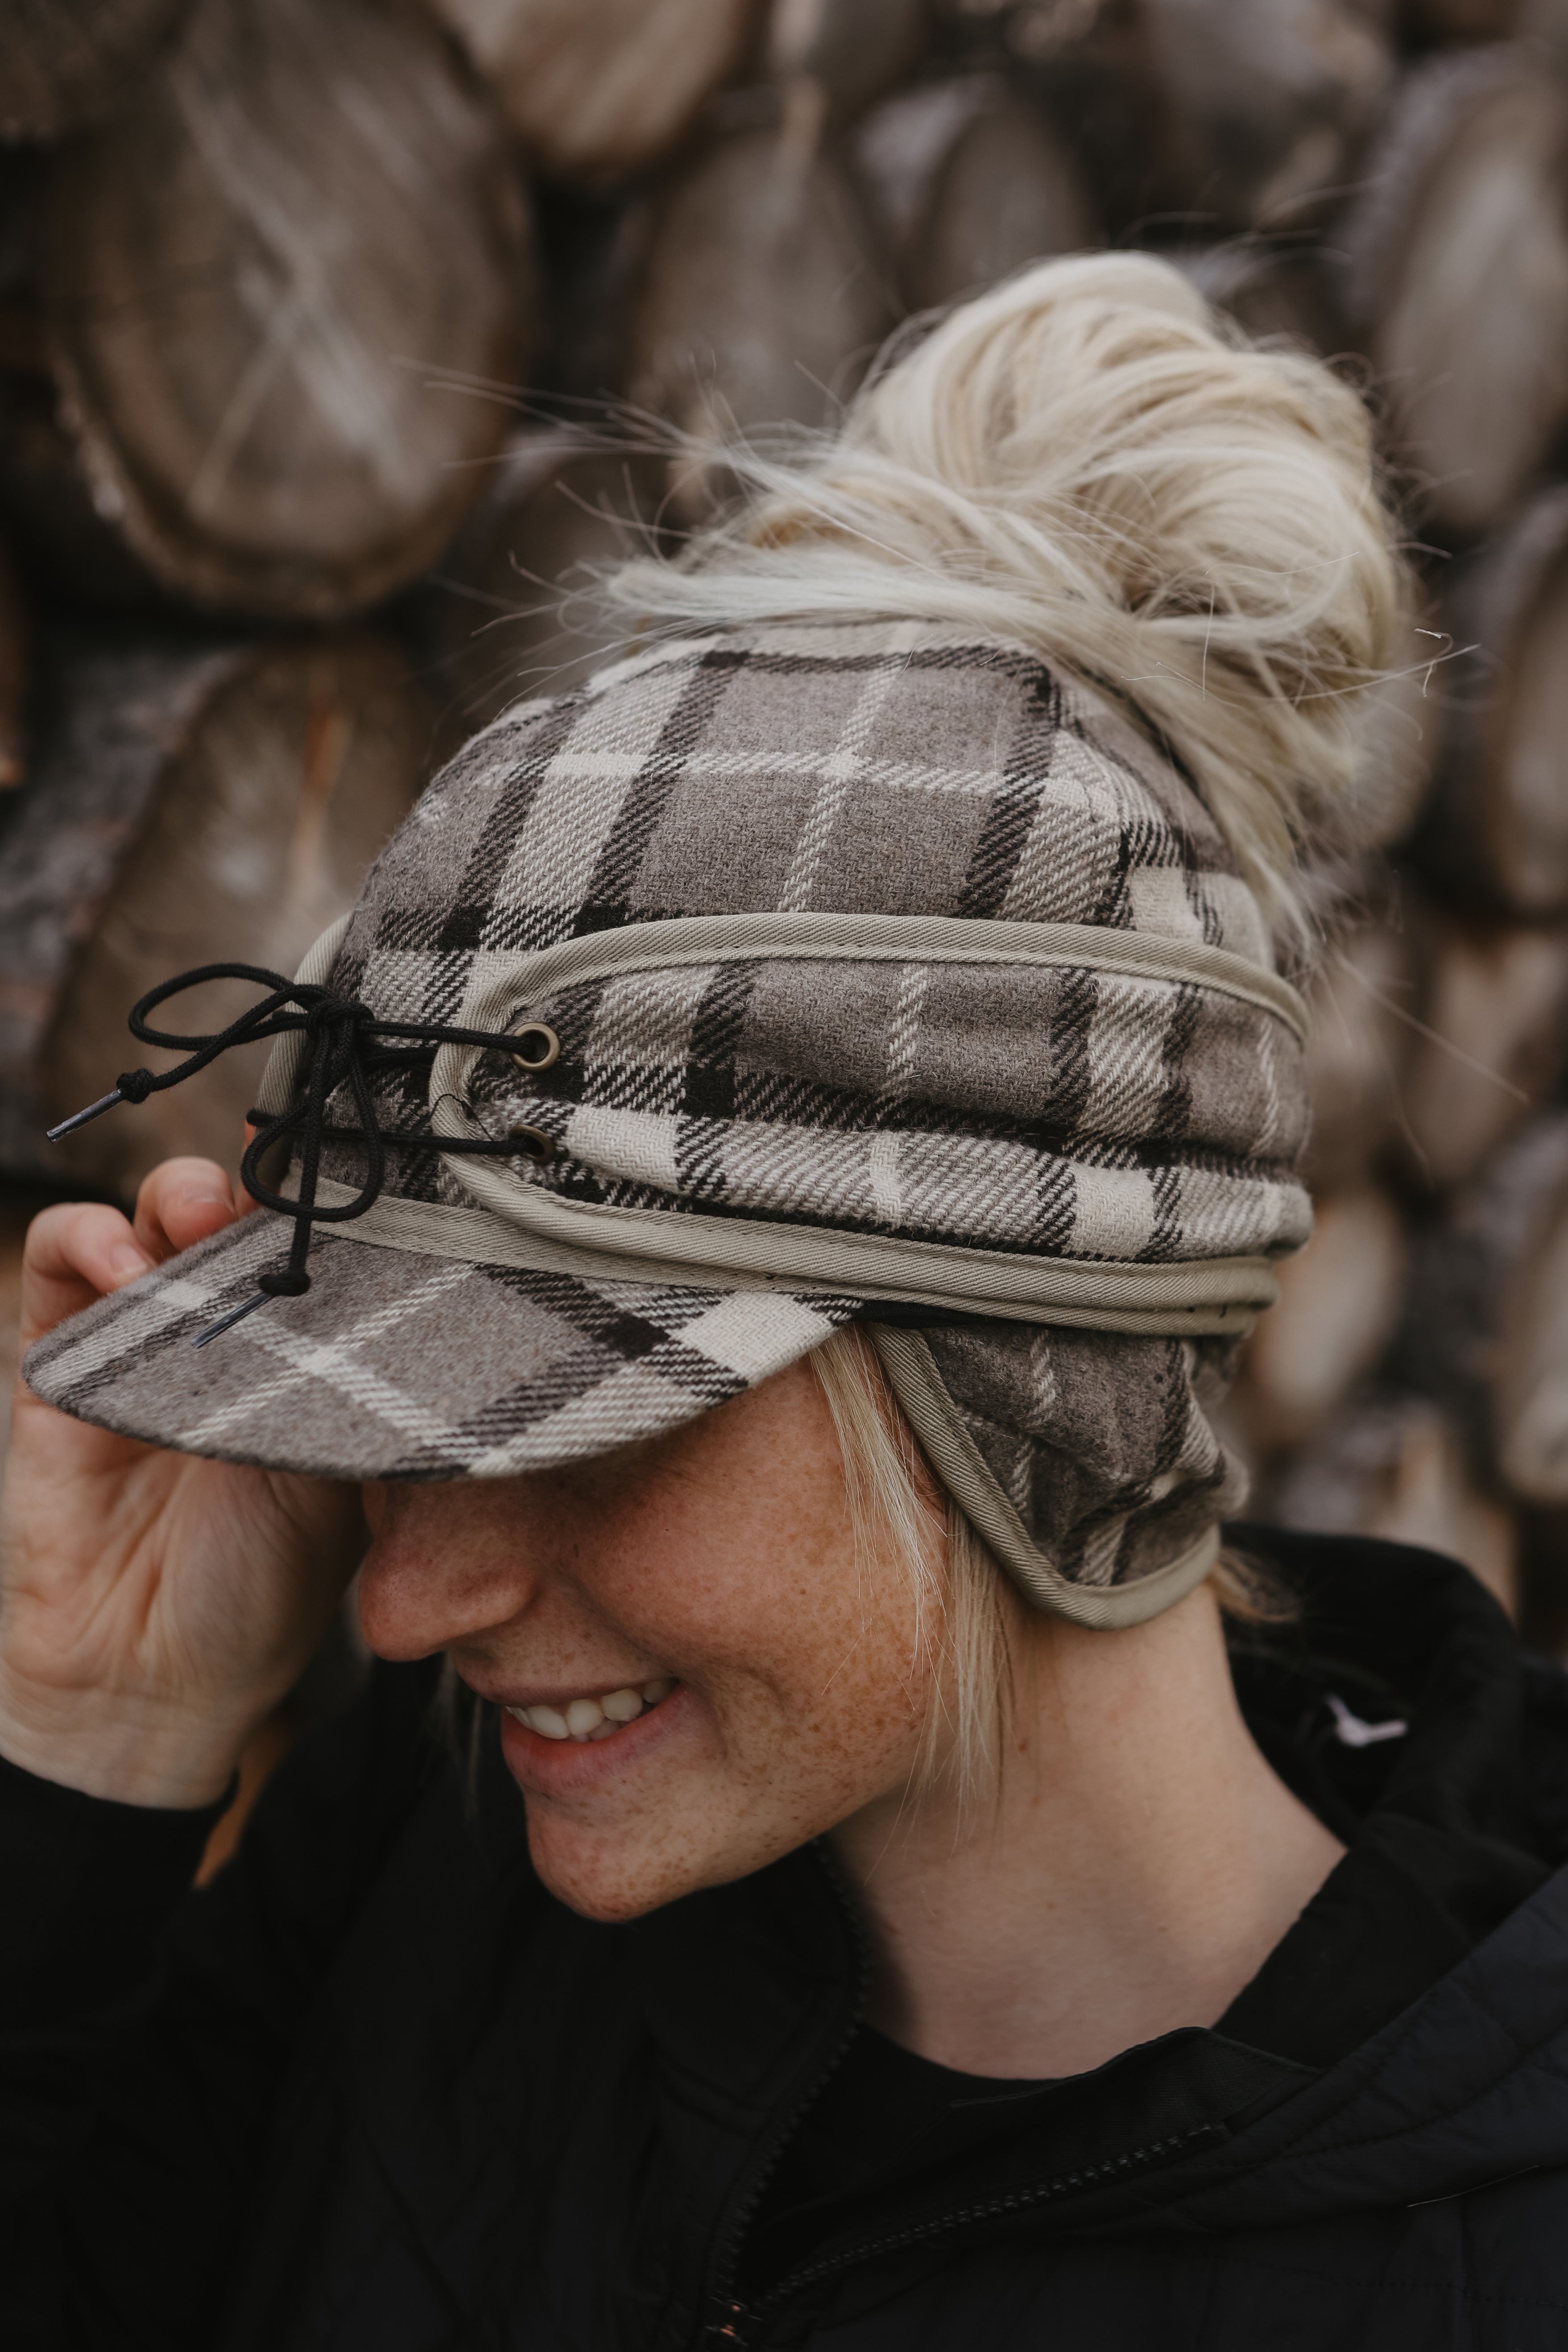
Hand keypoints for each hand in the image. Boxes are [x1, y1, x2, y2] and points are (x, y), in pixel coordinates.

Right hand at [0, 1159, 363, 1805]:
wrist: (155, 1683)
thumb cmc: (261, 1589)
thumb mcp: (340, 1476)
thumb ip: (351, 1383)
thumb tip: (408, 1292)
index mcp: (303, 1352)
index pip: (314, 1244)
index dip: (327, 1200)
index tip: (352, 1172)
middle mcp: (226, 1333)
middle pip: (232, 1212)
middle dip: (251, 1185)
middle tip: (272, 1195)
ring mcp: (140, 1340)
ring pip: (147, 1217)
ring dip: (174, 1196)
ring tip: (197, 1217)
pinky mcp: (60, 1361)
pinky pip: (62, 1267)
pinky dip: (87, 1242)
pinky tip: (122, 1265)